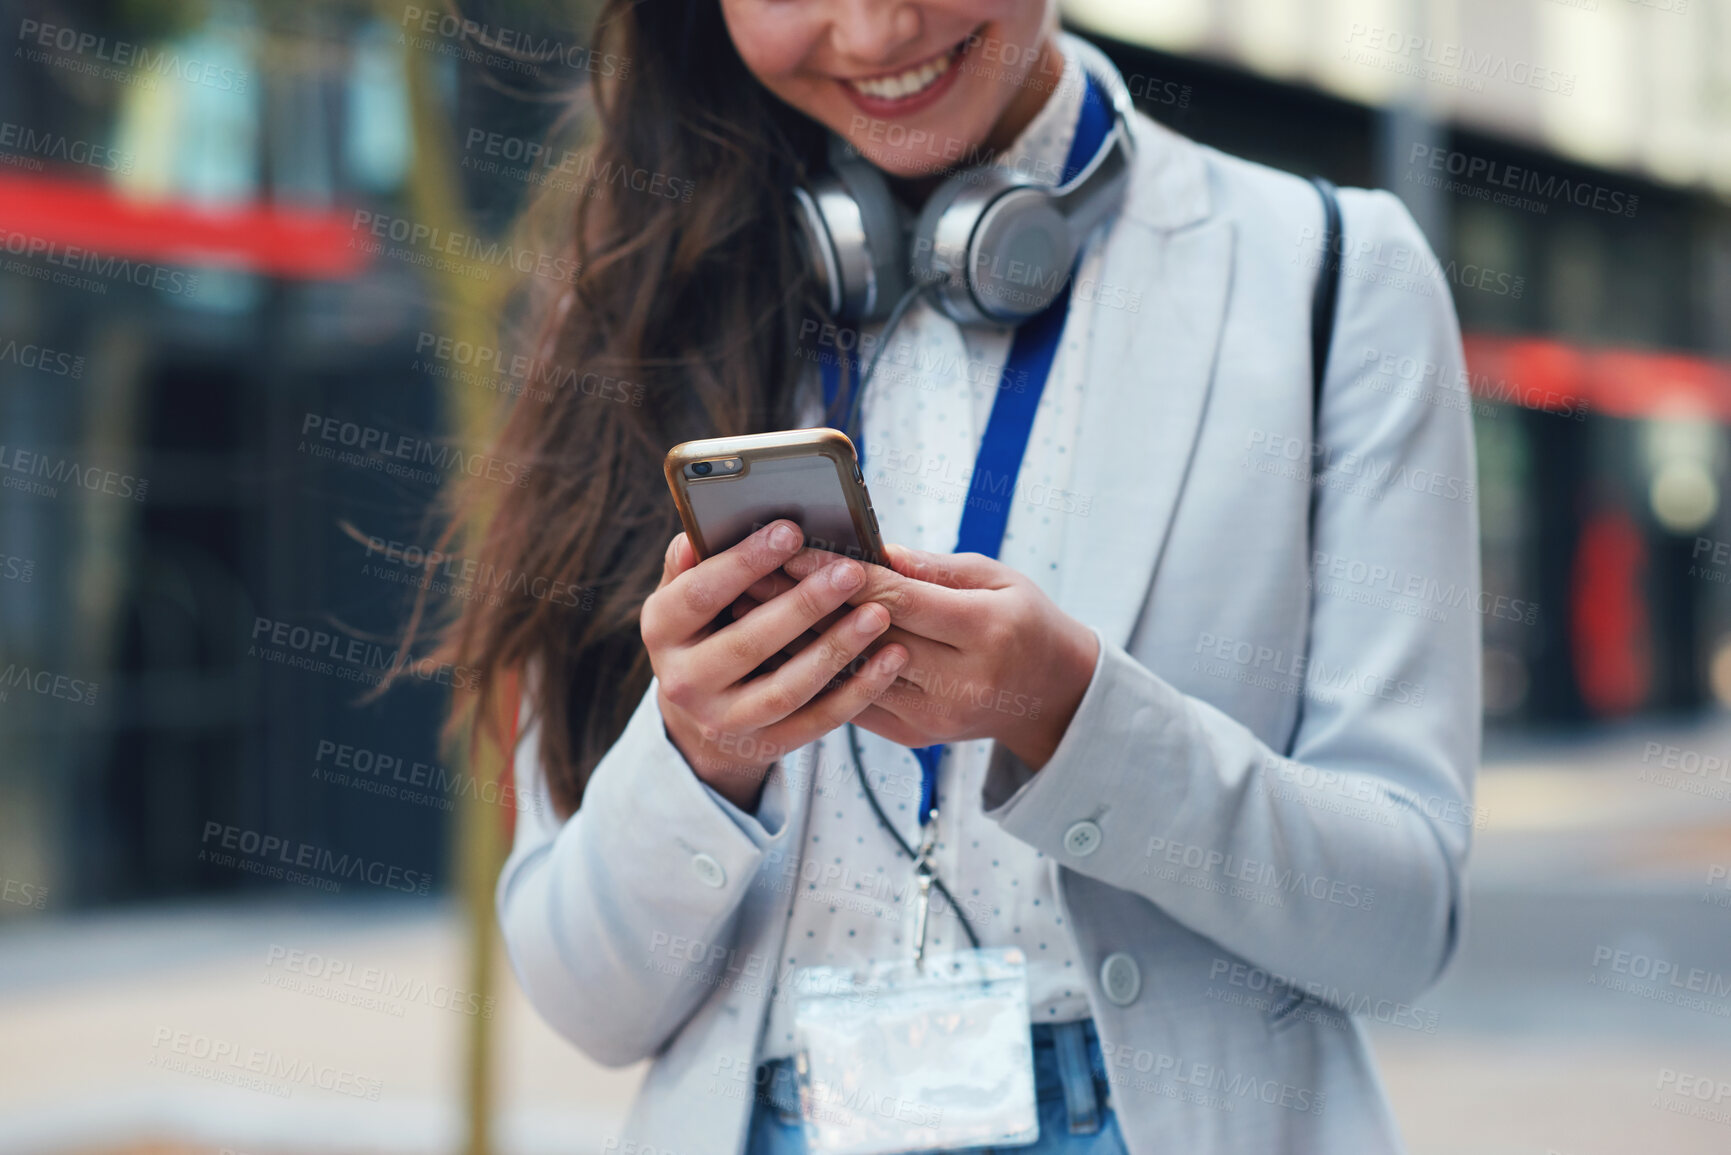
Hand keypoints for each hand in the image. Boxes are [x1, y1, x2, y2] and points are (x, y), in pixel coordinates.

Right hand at [641, 520, 909, 810]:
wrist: (699, 714)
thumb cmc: (704, 630)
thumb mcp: (684, 598)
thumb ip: (691, 565)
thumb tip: (695, 533)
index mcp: (661, 630)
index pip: (700, 594)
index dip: (745, 562)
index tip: (791, 531)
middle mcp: (684, 681)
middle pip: (748, 643)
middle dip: (804, 605)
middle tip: (852, 572)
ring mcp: (723, 721)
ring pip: (786, 688)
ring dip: (837, 649)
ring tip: (878, 614)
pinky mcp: (765, 745)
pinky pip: (818, 721)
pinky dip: (859, 690)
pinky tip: (890, 658)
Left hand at [777, 544, 1099, 769]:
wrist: (1052, 694)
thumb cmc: (1023, 620)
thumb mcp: (995, 577)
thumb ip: (930, 567)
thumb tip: (866, 548)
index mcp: (985, 631)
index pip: (896, 599)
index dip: (839, 573)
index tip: (790, 549)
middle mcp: (960, 681)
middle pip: (865, 638)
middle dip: (803, 604)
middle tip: (749, 574)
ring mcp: (935, 717)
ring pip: (849, 676)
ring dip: (795, 642)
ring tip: (750, 609)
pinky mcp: (915, 737)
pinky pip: (853, 702)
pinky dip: (814, 673)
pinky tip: (779, 648)